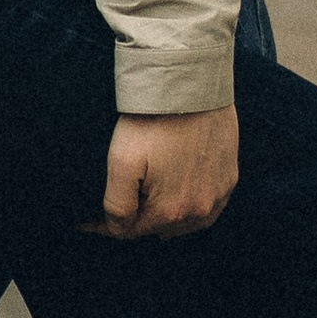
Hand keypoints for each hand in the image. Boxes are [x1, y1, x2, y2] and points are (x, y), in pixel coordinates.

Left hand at [86, 108, 239, 238]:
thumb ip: (117, 204)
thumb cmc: (154, 121)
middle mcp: (200, 210)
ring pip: (185, 221)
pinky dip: (191, 208)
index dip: (107, 225)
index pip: (131, 231)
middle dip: (136, 220)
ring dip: (164, 217)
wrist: (192, 86)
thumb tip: (116, 229)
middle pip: (158, 227)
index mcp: (171, 211)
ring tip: (144, 210)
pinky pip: (209, 206)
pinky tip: (179, 200)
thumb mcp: (122, 161)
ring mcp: (219, 194)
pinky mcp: (229, 177)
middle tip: (114, 211)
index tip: (87, 221)